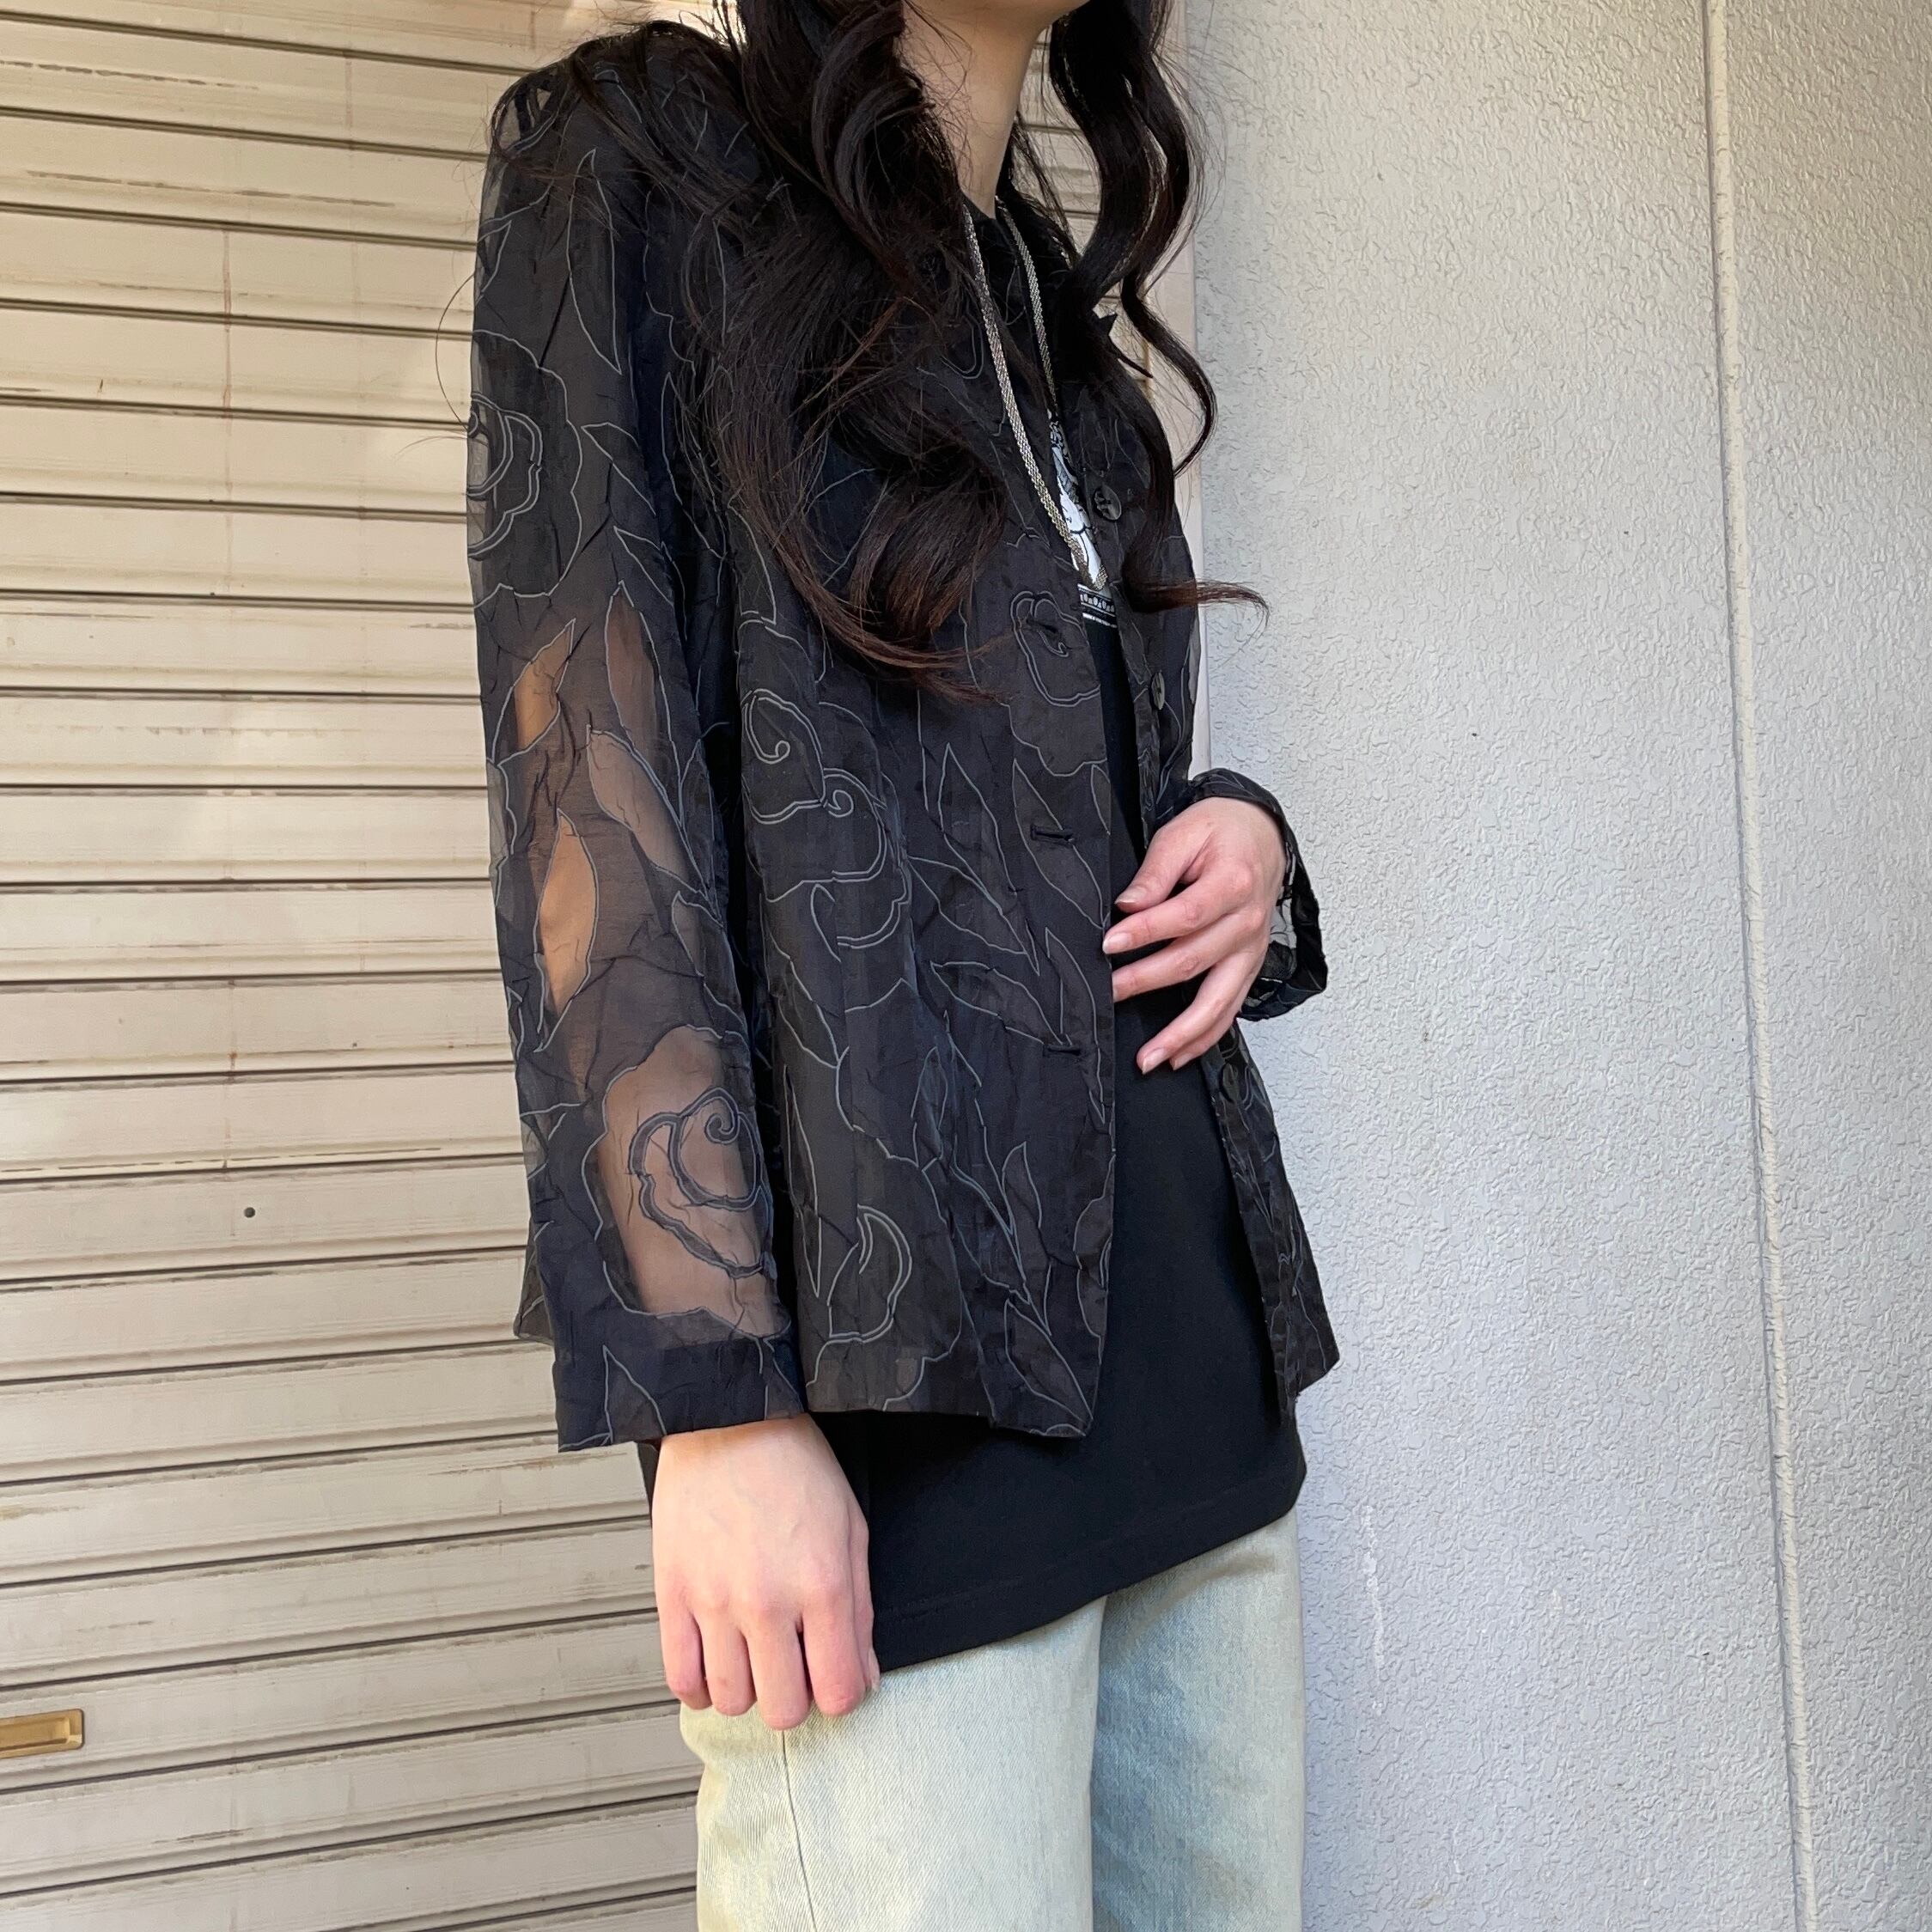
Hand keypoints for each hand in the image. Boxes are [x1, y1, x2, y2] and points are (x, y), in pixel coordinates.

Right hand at [652, 1413, 878, 1728]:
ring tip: (753, 1656)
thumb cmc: (795, 1467)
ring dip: (746, 1690)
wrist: (731, 1419)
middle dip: (794, 1699)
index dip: (842, 1696)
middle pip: (782, 1711)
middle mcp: (767, 1602)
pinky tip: (716, 1660)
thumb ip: (859, 1611)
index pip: (838, 1693)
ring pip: (731, 1701)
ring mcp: (714, 1601)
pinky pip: (681, 1679)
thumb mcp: (850, 1530)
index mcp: (822, 1585)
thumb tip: (861, 1678)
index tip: (834, 1678)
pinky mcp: (672, 1594)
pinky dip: (700, 1685)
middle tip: (793, 1667)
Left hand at [1101, 797, 1285, 1071]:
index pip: (1186, 915)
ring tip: (1148, 1057)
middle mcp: (1248, 923)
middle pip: (1193, 960)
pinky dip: (1206, 1036)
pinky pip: (1230, 1008)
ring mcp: (1251, 950)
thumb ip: (1155, 872)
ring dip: (1181, 1033)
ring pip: (1217, 1001)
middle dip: (1145, 981)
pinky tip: (1179, 1054)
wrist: (1261, 834)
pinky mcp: (1248, 966)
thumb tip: (1128, 906)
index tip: (1109, 943)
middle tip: (1108, 993)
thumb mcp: (1184, 833)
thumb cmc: (1223, 832)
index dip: (1145, 932)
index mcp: (1234, 883)